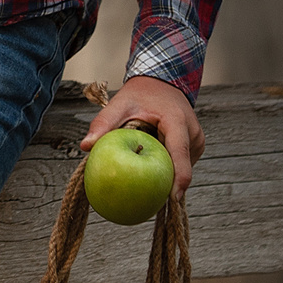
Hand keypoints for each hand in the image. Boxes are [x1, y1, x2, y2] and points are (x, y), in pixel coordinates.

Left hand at [82, 74, 203, 198]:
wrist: (162, 82)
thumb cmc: (140, 94)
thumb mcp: (120, 104)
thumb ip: (104, 123)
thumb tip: (85, 146)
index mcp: (177, 121)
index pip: (180, 154)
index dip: (179, 179)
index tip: (172, 199)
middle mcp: (192, 133)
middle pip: (182, 166)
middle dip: (166, 182)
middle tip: (147, 200)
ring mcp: (196, 141)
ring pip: (182, 167)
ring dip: (164, 173)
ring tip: (145, 185)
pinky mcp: (194, 147)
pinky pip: (180, 163)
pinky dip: (165, 168)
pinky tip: (149, 176)